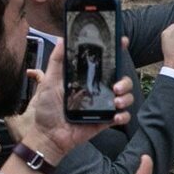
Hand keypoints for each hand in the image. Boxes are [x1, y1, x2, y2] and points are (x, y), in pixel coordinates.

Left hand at [6, 41, 131, 160]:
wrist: (48, 135)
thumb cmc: (47, 108)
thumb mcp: (50, 81)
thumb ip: (57, 60)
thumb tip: (62, 38)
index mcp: (87, 79)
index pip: (106, 63)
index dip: (116, 51)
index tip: (122, 41)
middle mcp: (98, 90)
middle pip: (123, 80)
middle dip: (125, 81)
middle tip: (116, 87)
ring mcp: (104, 106)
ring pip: (127, 97)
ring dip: (126, 98)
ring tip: (116, 103)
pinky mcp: (106, 121)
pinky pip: (123, 116)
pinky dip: (123, 116)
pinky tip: (115, 117)